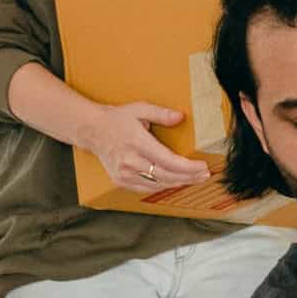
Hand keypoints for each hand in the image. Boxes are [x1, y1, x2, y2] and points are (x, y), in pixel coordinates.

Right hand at [83, 101, 210, 193]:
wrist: (92, 130)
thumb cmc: (117, 119)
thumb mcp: (139, 109)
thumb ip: (161, 113)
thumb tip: (180, 117)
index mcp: (137, 143)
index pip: (168, 161)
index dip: (188, 167)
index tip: (203, 167)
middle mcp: (130, 161)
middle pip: (167, 176)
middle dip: (189, 177)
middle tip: (205, 174)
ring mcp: (124, 174)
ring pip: (158, 184)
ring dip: (179, 183)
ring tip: (194, 178)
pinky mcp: (121, 181)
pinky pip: (147, 188)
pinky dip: (163, 185)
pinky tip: (175, 181)